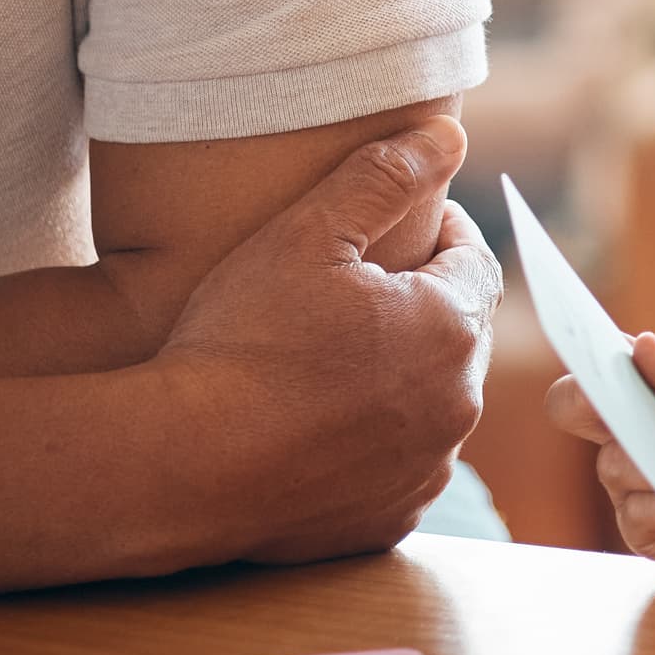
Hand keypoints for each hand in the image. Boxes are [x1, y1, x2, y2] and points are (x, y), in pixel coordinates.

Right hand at [152, 120, 500, 563]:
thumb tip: (448, 135)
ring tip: (343, 352)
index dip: (442, 232)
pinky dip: (376, 441)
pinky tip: (327, 423)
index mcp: (450, 327)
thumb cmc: (241, 341)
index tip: (410, 222)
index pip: (473, 260)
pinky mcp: (386, 519)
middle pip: (459, 332)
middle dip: (426, 301)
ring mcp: (424, 470)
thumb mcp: (308, 234)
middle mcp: (457, 405)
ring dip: (404, 374)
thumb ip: (384, 176)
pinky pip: (399, 466)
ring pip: (432, 403)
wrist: (181, 464)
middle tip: (370, 283)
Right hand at [544, 335, 654, 576]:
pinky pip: (638, 519)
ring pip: (616, 468)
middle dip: (613, 409)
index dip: (584, 357)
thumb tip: (641, 345)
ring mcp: (642, 488)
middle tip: (652, 413)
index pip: (598, 370)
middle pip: (578, 413)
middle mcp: (637, 438)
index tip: (592, 354)